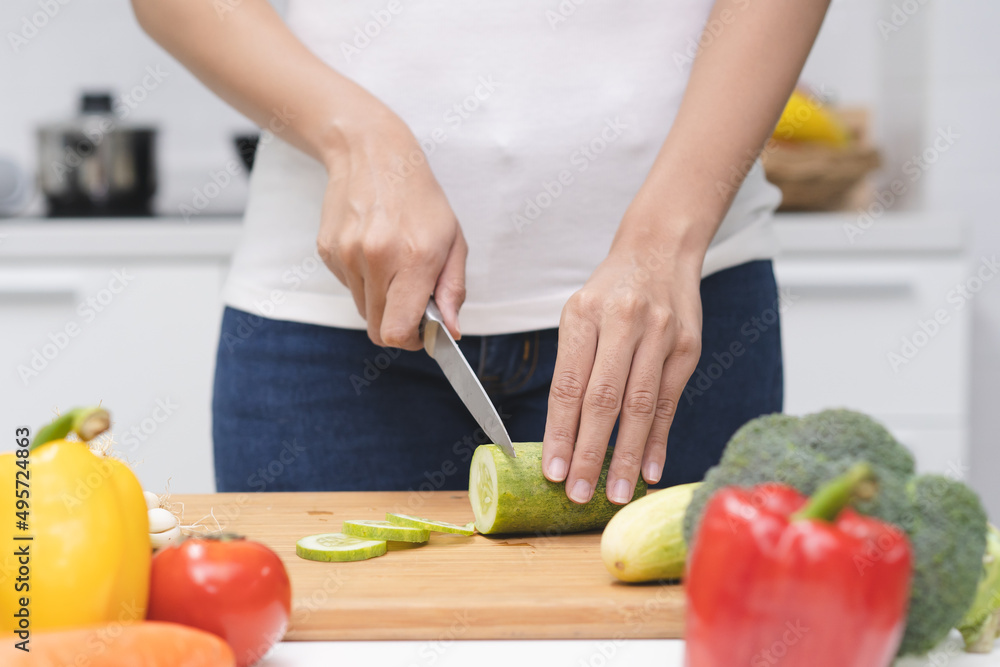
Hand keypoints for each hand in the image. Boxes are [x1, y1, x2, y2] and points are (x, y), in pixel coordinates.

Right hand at [316, 107, 465, 348]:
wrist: (372, 153)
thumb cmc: (420, 198)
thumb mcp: (453, 240)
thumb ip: (453, 289)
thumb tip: (452, 330)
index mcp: (413, 258)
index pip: (398, 331)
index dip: (412, 341)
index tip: (423, 331)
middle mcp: (376, 258)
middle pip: (378, 329)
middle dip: (398, 325)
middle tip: (412, 301)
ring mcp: (347, 255)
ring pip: (363, 310)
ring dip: (380, 300)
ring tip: (393, 265)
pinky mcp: (328, 251)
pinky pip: (348, 287)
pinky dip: (363, 280)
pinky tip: (373, 250)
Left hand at [542, 228, 703, 503]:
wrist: (660, 251)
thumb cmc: (610, 293)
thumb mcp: (579, 315)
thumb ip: (573, 367)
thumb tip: (564, 435)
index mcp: (584, 315)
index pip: (568, 385)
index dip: (560, 433)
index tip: (553, 472)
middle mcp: (623, 322)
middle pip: (604, 400)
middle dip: (590, 453)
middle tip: (579, 493)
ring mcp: (660, 334)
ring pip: (640, 406)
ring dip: (627, 455)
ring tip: (617, 492)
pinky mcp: (688, 347)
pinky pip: (669, 402)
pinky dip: (658, 439)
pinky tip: (649, 470)